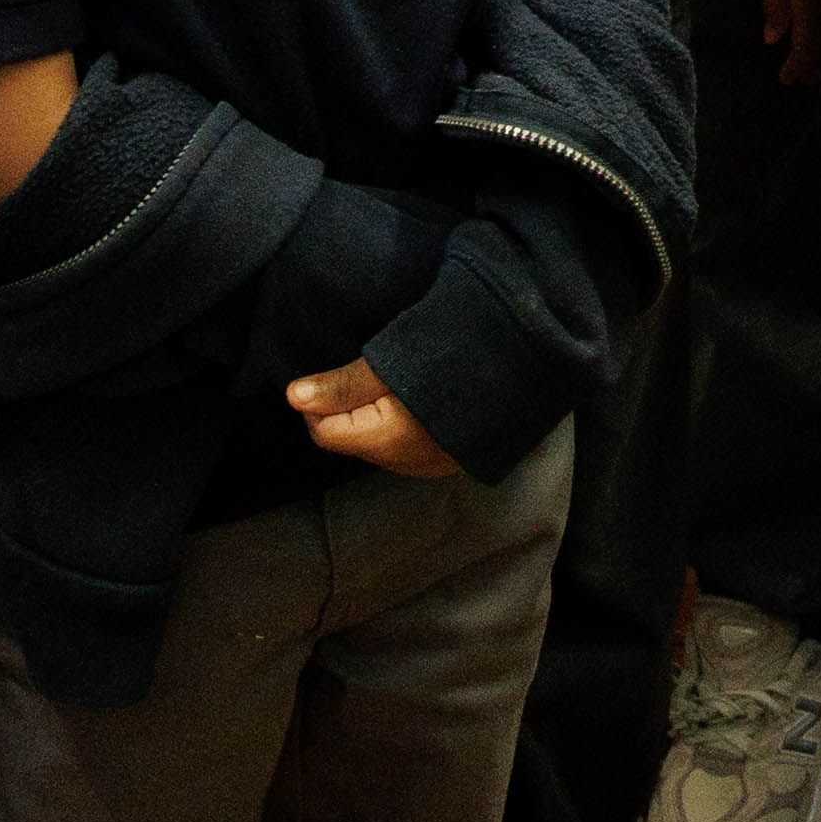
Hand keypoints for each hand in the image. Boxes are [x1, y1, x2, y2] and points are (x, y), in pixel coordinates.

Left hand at [283, 355, 456, 477]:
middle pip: (351, 438)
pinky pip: (408, 444)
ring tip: (403, 380)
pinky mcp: (452, 458)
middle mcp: (405, 463)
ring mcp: (431, 465)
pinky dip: (403, 422)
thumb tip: (292, 397)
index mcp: (386, 442)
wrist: (528, 362)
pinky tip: (422, 397)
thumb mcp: (390, 364)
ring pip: (379, 441)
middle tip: (375, 369)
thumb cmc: (453, 357)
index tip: (343, 371)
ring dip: (378, 414)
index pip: (323, 432)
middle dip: (351, 407)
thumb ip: (341, 386)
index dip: (322, 400)